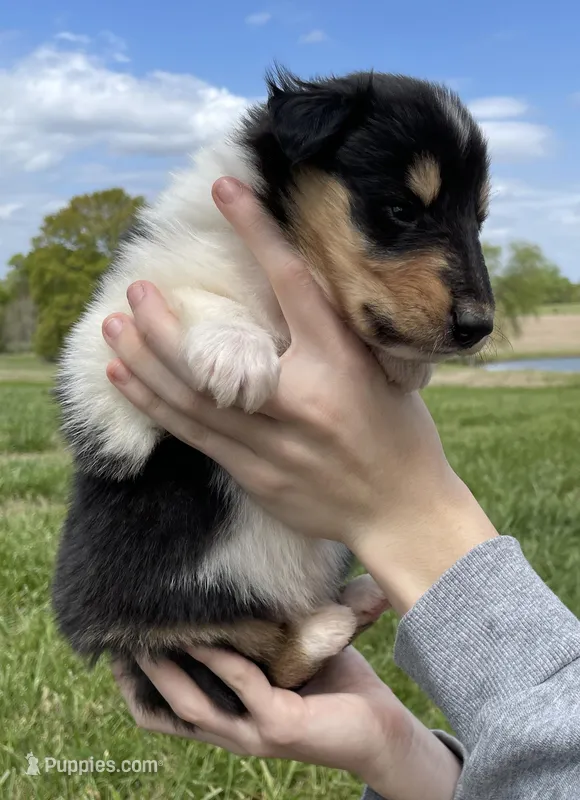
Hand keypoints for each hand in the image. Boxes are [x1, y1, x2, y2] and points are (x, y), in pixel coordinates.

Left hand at [102, 176, 496, 613]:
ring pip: (189, 398)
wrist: (402, 513)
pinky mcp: (254, 474)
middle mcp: (302, 401)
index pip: (291, 282)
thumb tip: (288, 290)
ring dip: (144, 359)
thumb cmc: (400, 434)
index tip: (226, 189)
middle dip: (164, 322)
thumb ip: (334, 334)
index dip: (257, 231)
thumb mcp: (383, 370)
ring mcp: (273, 444)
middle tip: (135, 288)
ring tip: (111, 327)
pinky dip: (153, 403)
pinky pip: (192, 434)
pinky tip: (125, 378)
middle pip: (213, 357)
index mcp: (341, 364)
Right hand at [113, 645, 460, 799]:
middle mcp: (235, 731)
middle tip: (124, 636)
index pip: (169, 713)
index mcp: (231, 718)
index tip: (120, 649)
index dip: (139, 686)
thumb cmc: (335, 687)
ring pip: (195, 704)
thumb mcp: (287, 659)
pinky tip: (210, 634)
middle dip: (142, 674)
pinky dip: (222, 659)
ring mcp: (255, 733)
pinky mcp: (281, 726)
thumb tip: (246, 583)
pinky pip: (242, 687)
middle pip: (169, 709)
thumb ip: (262, 635)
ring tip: (153, 634)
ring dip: (170, 669)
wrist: (383, 728)